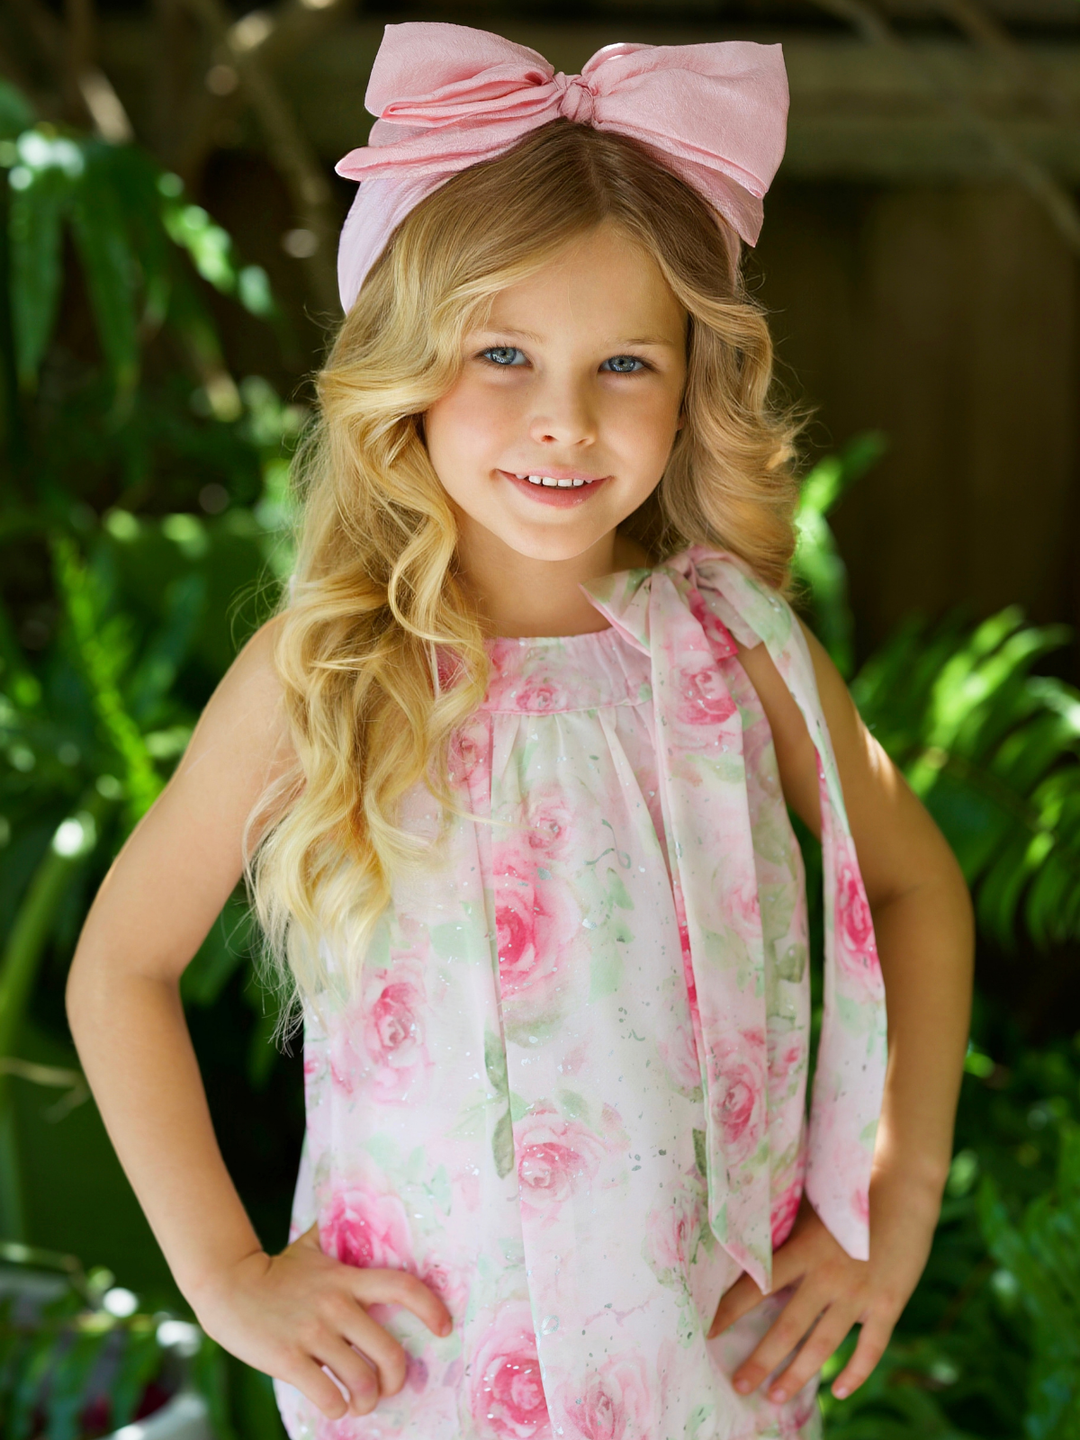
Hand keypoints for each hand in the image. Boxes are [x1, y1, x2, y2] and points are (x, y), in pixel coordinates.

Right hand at [190, 1224, 452, 1420]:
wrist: (227, 1285)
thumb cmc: (275, 1270)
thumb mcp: (312, 1246)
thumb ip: (340, 1235)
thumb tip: (364, 1210)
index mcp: (347, 1278)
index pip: (402, 1287)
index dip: (431, 1308)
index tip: (444, 1328)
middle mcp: (336, 1305)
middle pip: (389, 1351)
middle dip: (397, 1379)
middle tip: (390, 1387)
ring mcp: (313, 1333)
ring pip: (362, 1380)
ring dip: (367, 1400)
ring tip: (361, 1402)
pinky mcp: (288, 1359)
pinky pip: (328, 1396)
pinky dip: (337, 1408)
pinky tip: (334, 1404)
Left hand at [706, 1186, 933, 1403]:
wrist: (904, 1185)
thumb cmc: (847, 1191)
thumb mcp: (809, 1208)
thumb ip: (784, 1233)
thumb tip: (746, 1248)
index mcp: (802, 1249)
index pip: (756, 1287)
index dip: (729, 1311)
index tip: (709, 1331)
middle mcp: (827, 1276)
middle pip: (786, 1328)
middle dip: (760, 1361)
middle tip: (739, 1386)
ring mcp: (859, 1293)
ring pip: (822, 1345)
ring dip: (797, 1375)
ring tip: (776, 1397)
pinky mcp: (888, 1303)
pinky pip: (870, 1348)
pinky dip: (855, 1373)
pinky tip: (839, 1391)